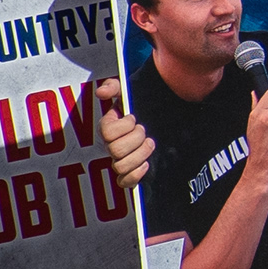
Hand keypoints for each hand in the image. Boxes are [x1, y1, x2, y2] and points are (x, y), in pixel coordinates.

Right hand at [92, 79, 152, 196]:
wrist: (165, 115)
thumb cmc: (145, 103)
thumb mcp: (130, 90)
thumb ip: (114, 86)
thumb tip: (102, 92)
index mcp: (110, 128)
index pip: (106, 132)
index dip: (123, 125)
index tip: (134, 118)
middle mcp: (113, 145)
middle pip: (115, 150)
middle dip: (135, 139)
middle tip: (145, 130)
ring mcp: (122, 159)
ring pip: (120, 166)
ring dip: (139, 155)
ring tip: (151, 143)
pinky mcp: (132, 171)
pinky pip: (125, 182)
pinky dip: (136, 175)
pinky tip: (147, 163)